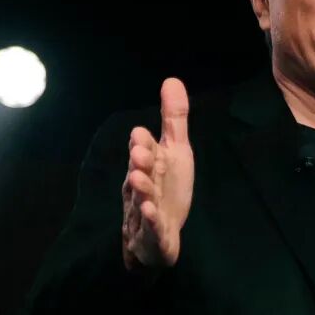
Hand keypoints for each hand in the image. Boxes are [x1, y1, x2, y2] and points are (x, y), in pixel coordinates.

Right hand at [121, 78, 194, 270]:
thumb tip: (172, 79)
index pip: (144, 150)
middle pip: (139, 172)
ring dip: (141, 190)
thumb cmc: (166, 188)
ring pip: (141, 199)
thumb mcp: (175, 151)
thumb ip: (173, 119)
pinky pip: (151, 227)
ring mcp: (146, 210)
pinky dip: (151, 220)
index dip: (143, 144)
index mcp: (148, 165)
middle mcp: (143, 185)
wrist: (158, 236)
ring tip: (140, 179)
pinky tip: (151, 212)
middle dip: (139, 162)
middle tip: (139, 153)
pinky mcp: (154, 233)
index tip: (141, 134)